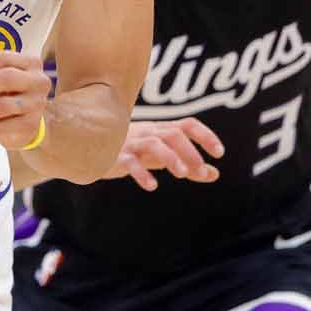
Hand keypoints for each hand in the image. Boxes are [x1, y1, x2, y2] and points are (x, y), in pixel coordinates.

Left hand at [0, 51, 50, 149]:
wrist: (26, 123)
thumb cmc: (10, 93)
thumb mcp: (2, 79)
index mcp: (32, 63)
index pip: (3, 58)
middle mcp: (40, 81)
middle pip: (6, 78)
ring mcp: (38, 104)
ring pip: (3, 105)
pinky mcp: (32, 125)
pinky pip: (3, 125)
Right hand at [101, 118, 223, 190]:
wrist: (91, 147)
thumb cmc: (133, 151)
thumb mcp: (162, 156)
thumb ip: (187, 165)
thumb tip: (214, 174)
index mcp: (161, 130)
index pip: (188, 124)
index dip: (205, 136)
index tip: (219, 153)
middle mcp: (149, 132)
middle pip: (173, 134)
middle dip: (190, 151)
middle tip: (201, 171)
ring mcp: (132, 143)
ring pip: (154, 144)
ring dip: (171, 157)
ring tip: (183, 174)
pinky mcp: (117, 156)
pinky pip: (130, 161)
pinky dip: (142, 173)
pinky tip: (152, 186)